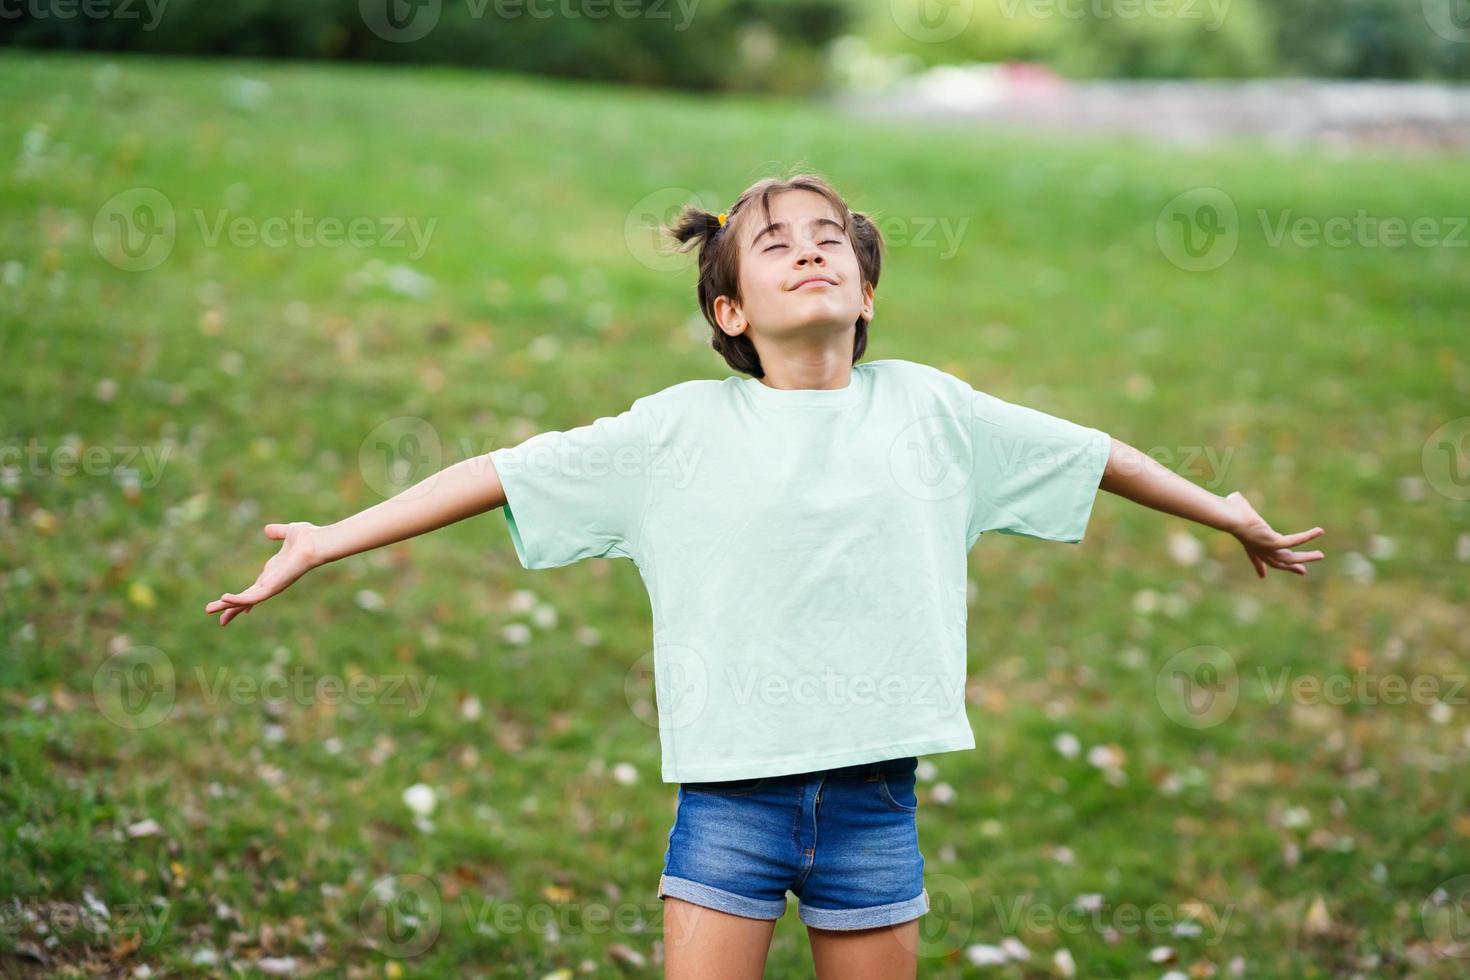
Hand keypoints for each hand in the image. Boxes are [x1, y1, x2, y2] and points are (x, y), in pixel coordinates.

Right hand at [204, 522, 322, 625]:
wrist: (318, 542)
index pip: (255, 588)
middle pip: (248, 599)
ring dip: (229, 606)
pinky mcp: (274, 587)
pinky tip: (225, 599)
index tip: (230, 603)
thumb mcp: (287, 532)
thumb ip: (277, 532)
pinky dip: (239, 599)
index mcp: (274, 572)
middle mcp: (273, 582)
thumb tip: (267, 530)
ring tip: (210, 609)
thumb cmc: (308, 538)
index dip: (242, 597)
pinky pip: (254, 597)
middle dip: (232, 608)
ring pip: (247, 600)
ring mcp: (273, 586)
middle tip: (219, 619)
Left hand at [1223, 491, 1325, 578]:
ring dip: (1306, 557)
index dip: (1259, 567)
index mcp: (1248, 543)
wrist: (1229, 516)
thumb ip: (1239, 505)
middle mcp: (1258, 548)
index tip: (1262, 576)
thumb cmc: (1229, 509)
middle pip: (1276, 562)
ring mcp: (1266, 548)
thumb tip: (1235, 497)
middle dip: (1290, 567)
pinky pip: (1294, 541)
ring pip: (1289, 558)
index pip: (1255, 558)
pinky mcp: (1274, 543)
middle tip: (1303, 571)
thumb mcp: (1236, 510)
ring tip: (1321, 555)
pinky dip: (1307, 536)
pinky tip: (1319, 531)